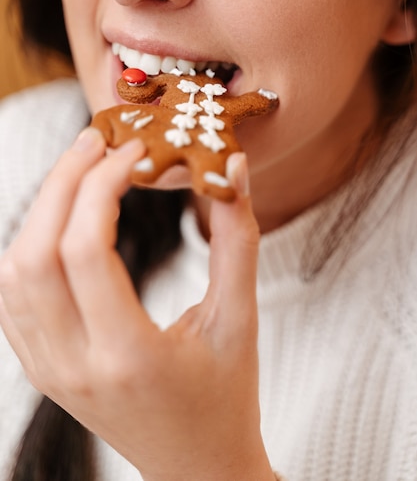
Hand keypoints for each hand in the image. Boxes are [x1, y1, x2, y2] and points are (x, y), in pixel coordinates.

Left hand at [0, 127, 274, 480]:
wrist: (198, 467)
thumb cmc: (228, 396)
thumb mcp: (241, 317)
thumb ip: (238, 237)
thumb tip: (231, 169)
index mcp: (129, 355)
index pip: (85, 249)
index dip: (102, 186)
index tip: (132, 154)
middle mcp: (75, 366)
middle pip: (36, 252)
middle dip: (62, 183)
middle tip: (97, 143)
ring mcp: (49, 371)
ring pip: (13, 273)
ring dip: (41, 212)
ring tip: (81, 174)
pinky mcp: (42, 370)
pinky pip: (12, 297)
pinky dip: (31, 246)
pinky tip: (63, 222)